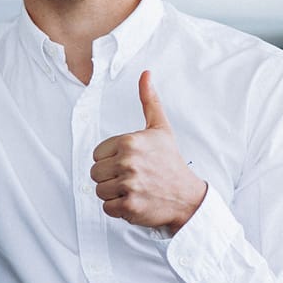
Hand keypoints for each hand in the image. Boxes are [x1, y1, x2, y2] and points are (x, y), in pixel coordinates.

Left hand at [91, 71, 206, 233]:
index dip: (111, 160)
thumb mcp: (160, 129)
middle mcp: (127, 162)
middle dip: (110, 177)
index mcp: (129, 142)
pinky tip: (135, 200)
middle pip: (95, 173)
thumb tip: (145, 74)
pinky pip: (106, 208)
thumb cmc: (170, 162)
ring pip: (99, 191)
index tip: (131, 162)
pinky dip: (118, 208)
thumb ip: (149, 101)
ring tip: (133, 189)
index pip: (97, 154)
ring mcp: (128, 185)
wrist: (187, 196)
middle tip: (132, 177)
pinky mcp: (128, 206)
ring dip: (113, 193)